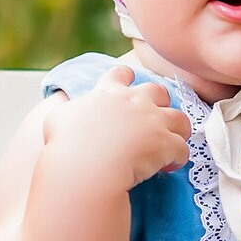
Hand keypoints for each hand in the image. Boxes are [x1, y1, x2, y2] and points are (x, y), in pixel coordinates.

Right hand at [41, 62, 190, 191]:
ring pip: (180, 118)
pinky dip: (178, 158)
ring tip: (171, 143)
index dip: (127, 78)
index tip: (128, 85)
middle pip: (158, 91)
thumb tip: (64, 112)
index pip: (121, 74)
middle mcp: (135, 102)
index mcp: (109, 93)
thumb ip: (66, 110)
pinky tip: (169, 167)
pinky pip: (182, 149)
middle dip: (160, 103)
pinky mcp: (166, 145)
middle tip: (154, 119)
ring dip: (178, 130)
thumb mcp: (58, 119)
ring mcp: (153, 122)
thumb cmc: (67, 144)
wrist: (86, 166)